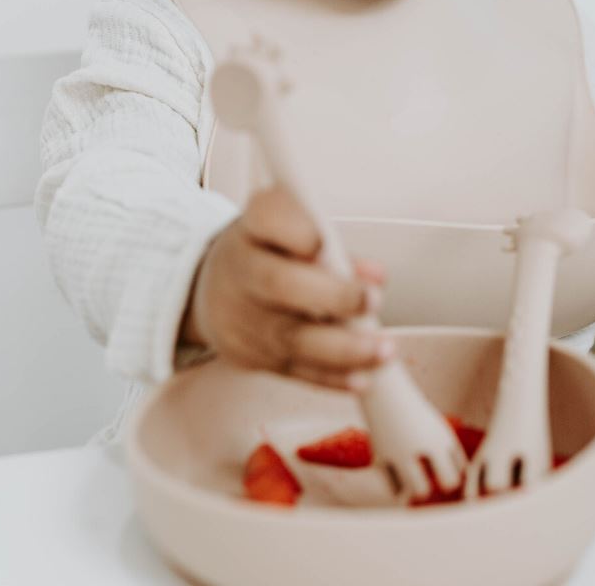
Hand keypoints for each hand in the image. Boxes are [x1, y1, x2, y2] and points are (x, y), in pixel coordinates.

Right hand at [179, 182, 394, 389]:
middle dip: (333, 296)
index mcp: (253, 228)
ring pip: (292, 338)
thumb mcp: (289, 229)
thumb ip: (332, 245)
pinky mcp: (249, 356)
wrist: (211, 290)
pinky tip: (362, 378)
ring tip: (383, 349)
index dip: (295, 230)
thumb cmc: (266, 252)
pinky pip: (294, 370)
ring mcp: (242, 318)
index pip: (268, 217)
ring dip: (344, 348)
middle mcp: (240, 271)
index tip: (320, 241)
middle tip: (372, 300)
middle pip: (280, 285)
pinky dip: (332, 377)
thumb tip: (374, 276)